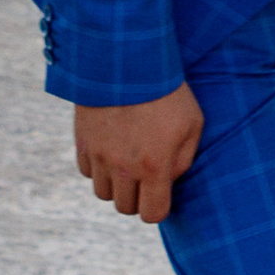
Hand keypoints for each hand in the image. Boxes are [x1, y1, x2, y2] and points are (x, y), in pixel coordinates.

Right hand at [73, 82, 203, 222]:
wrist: (127, 60)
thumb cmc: (168, 91)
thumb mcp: (192, 123)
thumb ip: (184, 160)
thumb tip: (168, 181)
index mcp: (154, 166)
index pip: (152, 213)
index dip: (158, 207)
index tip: (161, 193)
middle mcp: (123, 167)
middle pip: (125, 207)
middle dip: (138, 197)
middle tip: (146, 176)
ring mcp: (99, 156)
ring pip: (104, 192)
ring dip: (117, 183)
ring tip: (128, 161)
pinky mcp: (82, 142)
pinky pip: (87, 171)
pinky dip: (98, 167)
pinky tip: (111, 147)